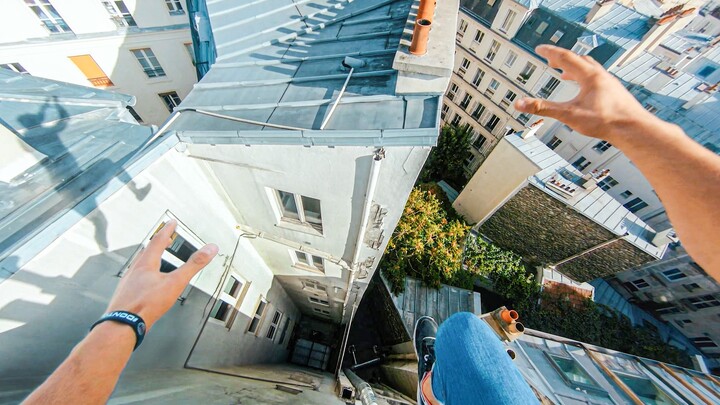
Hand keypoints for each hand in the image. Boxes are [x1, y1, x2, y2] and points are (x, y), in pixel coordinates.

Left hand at [106, 220, 217, 328]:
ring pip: (139, 265)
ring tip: (156, 258)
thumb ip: (193, 265)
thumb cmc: (146, 304)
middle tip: (165, 238)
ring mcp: (128, 282)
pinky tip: (146, 283)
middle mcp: (134, 270)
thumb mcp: (175, 283)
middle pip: (146, 251)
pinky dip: (143, 274)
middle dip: (157, 243)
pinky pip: (135, 278)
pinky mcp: (125, 295)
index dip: (167, 230)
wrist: (123, 325)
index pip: (158, 241)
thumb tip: (209, 249)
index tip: (171, 223)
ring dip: (150, 258)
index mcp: (146, 264)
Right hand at [515, 45, 659, 143]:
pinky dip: (585, 79)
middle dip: (561, 58)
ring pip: (589, 69)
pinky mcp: (614, 93)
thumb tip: (521, 104)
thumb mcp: (569, 115)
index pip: (565, 58)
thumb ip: (543, 108)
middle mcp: (600, 76)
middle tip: (549, 59)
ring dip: (574, 68)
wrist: (632, 129)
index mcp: (589, 76)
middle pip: (578, 60)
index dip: (550, 52)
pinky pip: (597, 79)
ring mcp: (609, 83)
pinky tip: (584, 91)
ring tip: (564, 73)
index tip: (540, 48)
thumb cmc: (606, 122)